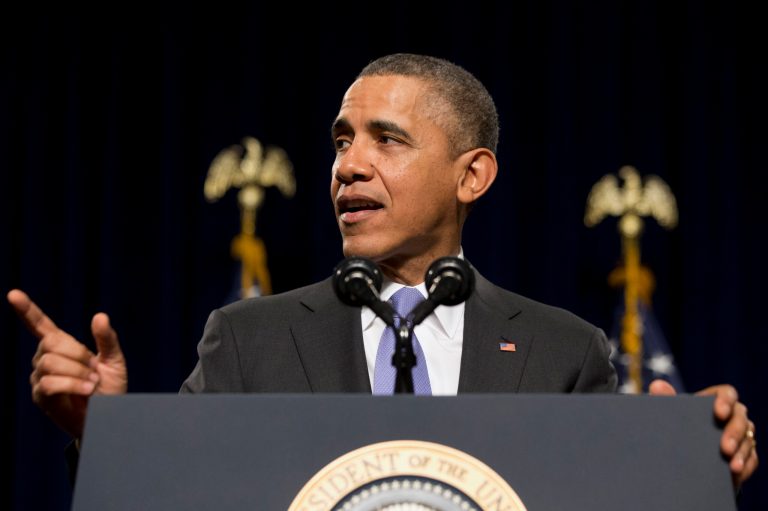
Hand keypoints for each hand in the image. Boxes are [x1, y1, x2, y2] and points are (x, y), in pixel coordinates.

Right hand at [7, 289, 127, 439]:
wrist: (109, 415)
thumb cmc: (110, 388)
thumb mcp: (114, 360)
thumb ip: (107, 339)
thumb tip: (99, 316)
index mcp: (62, 346)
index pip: (40, 325)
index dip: (27, 310)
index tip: (13, 294)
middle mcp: (46, 358)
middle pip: (51, 343)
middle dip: (78, 354)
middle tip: (94, 369)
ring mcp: (40, 377)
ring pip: (50, 363)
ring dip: (77, 372)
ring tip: (92, 383)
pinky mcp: (40, 396)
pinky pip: (49, 383)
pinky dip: (72, 385)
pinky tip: (86, 390)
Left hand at [650, 379, 758, 488]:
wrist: (682, 454)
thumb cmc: (677, 426)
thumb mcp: (670, 413)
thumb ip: (665, 399)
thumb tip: (657, 385)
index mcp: (715, 400)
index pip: (727, 394)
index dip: (726, 400)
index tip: (719, 412)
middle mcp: (732, 415)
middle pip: (740, 418)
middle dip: (734, 433)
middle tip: (725, 448)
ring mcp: (741, 435)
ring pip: (748, 439)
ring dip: (741, 452)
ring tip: (732, 465)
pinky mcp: (745, 454)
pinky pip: (751, 458)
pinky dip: (745, 465)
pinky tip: (736, 472)